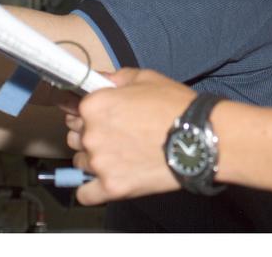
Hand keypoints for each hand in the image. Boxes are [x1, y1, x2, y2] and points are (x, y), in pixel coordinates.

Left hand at [65, 69, 195, 204]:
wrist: (198, 138)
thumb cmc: (175, 106)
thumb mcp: (144, 78)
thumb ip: (114, 78)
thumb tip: (98, 81)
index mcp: (95, 105)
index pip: (73, 110)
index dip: (86, 112)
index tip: (98, 117)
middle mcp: (91, 134)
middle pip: (75, 137)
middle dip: (91, 135)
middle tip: (115, 135)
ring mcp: (100, 163)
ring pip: (81, 163)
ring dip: (93, 160)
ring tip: (119, 156)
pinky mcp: (112, 187)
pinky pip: (86, 193)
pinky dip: (92, 188)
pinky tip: (105, 179)